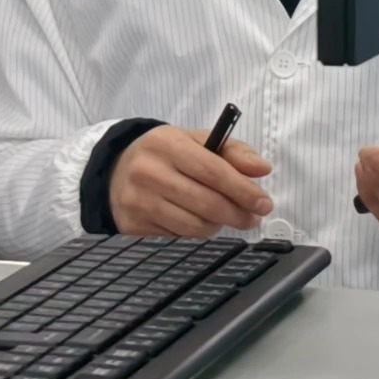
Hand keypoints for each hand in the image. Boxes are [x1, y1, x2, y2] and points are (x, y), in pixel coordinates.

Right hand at [110, 124, 270, 236]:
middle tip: (252, 218)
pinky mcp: (133, 225)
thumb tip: (262, 169)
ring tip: (224, 218)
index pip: (213, 171)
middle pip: (206, 203)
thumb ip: (233, 151)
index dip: (243, 190)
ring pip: (194, 226)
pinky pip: (178, 237)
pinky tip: (198, 221)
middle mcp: (149, 172)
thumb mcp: (196, 142)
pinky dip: (196, 233)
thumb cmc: (165, 155)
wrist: (114, 170)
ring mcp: (139, 201)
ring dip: (218, 226)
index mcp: (167, 144)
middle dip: (237, 214)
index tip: (264, 203)